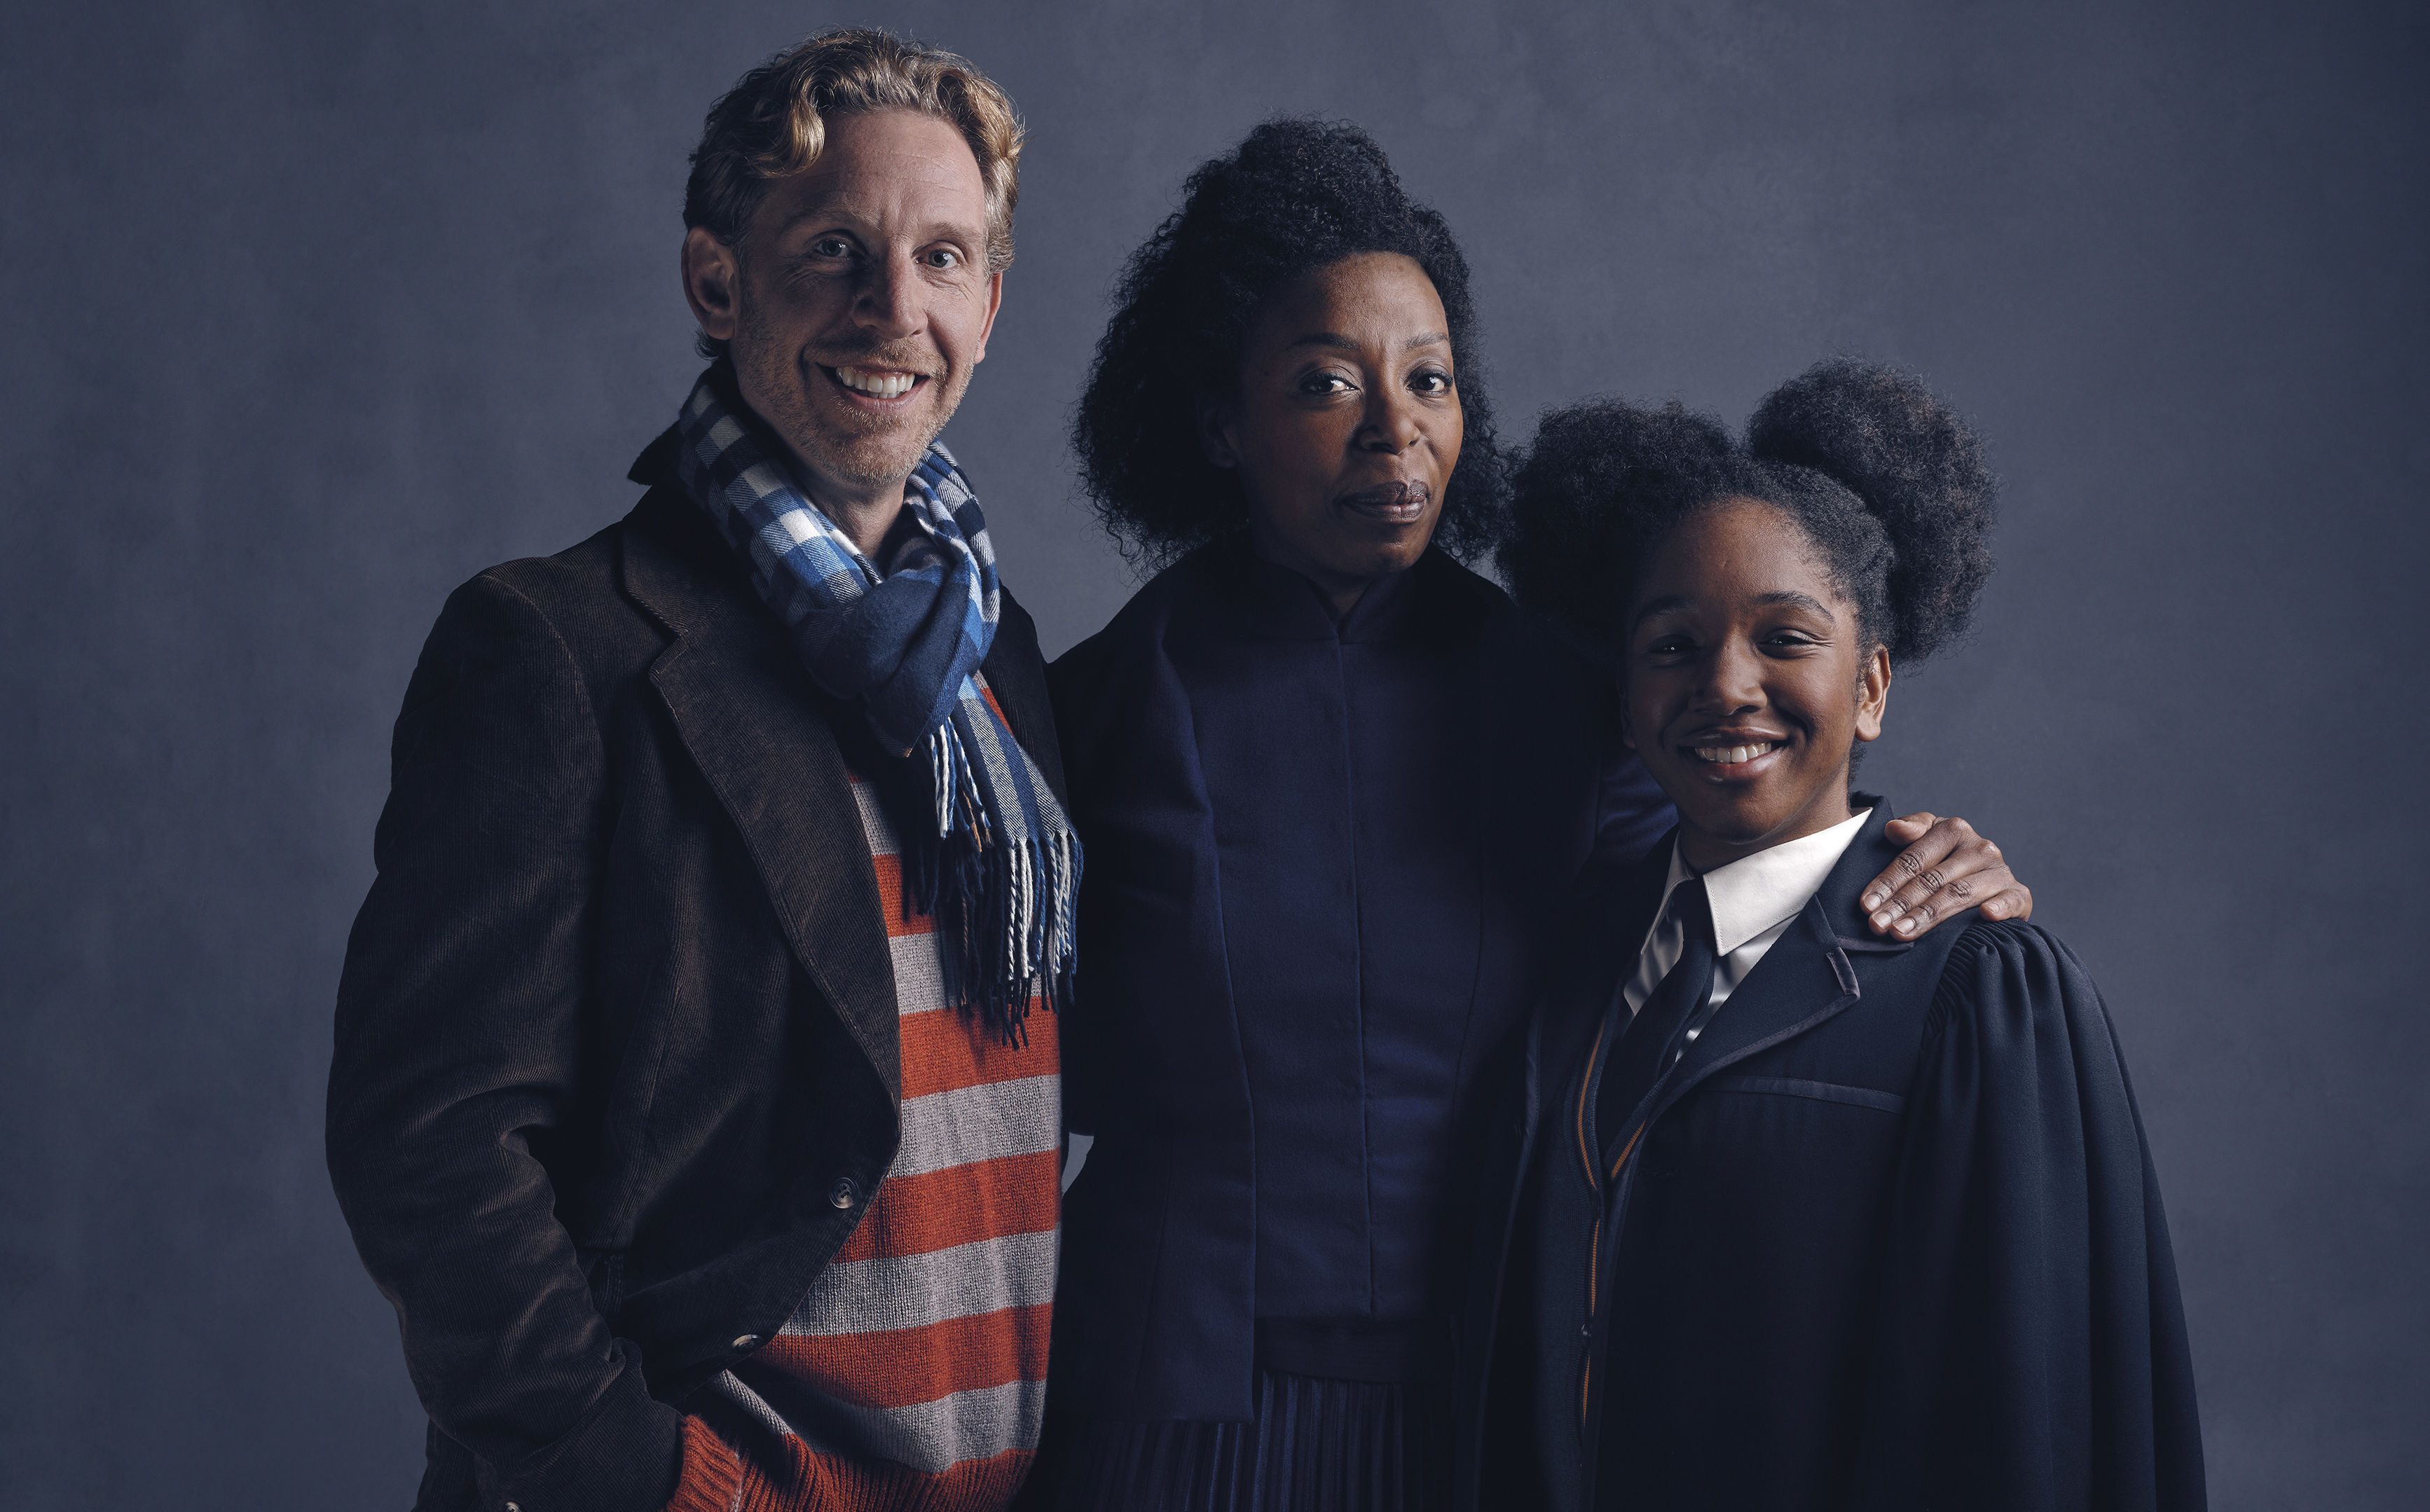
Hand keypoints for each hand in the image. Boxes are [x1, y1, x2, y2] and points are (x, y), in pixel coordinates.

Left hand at [1859, 812, 2031, 937]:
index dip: (1887, 883)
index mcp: (1953, 830)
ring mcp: (2000, 871)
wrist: (1985, 881)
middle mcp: (1980, 847)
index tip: (1866, 905)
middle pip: (1932, 879)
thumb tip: (1893, 828)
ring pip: (1960, 893)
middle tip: (1878, 925)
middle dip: (1901, 904)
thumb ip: (1910, 831)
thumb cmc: (1944, 863)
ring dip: (1929, 915)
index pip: (1913, 860)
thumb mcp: (1925, 842)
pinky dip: (2000, 907)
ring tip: (1901, 932)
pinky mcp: (2019, 894)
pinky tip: (1985, 915)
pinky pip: (2012, 900)